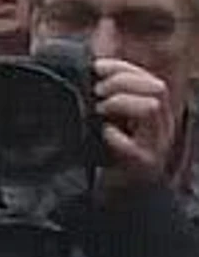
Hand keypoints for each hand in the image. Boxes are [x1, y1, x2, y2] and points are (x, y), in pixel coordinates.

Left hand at [95, 58, 177, 193]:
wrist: (118, 193)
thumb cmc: (111, 151)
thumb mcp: (113, 117)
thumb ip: (110, 92)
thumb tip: (94, 63)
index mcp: (156, 113)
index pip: (149, 78)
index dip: (122, 68)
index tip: (97, 67)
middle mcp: (162, 127)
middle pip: (156, 88)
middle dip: (121, 82)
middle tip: (97, 92)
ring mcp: (156, 146)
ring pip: (151, 107)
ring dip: (120, 102)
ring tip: (99, 110)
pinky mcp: (144, 165)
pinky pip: (133, 146)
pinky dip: (114, 135)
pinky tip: (103, 133)